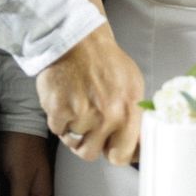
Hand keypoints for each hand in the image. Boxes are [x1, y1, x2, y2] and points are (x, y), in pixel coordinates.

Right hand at [35, 24, 143, 164]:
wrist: (78, 39)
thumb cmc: (105, 61)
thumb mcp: (133, 86)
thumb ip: (135, 118)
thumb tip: (138, 146)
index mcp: (128, 110)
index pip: (123, 155)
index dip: (114, 153)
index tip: (111, 148)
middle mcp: (107, 114)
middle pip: (92, 154)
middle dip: (90, 143)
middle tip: (89, 125)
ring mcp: (82, 113)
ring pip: (73, 143)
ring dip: (73, 131)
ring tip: (77, 107)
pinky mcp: (59, 109)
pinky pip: (57, 130)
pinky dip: (59, 119)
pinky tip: (66, 101)